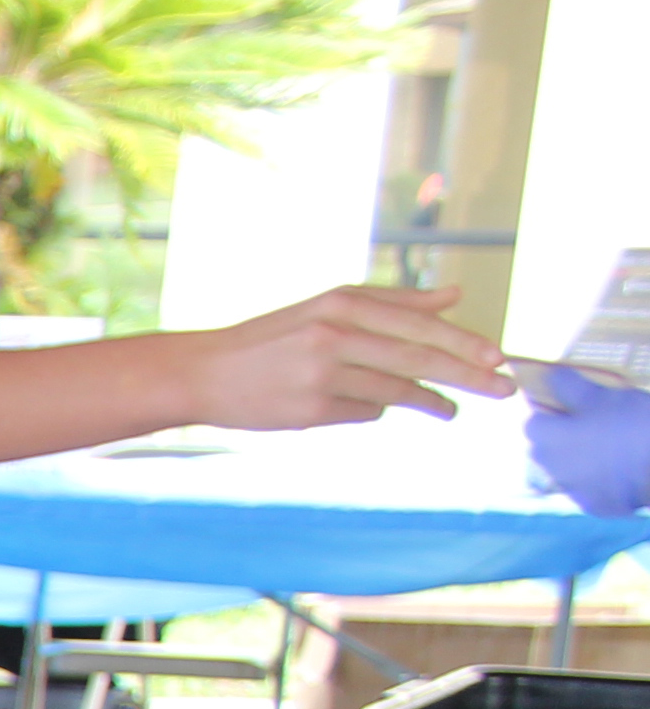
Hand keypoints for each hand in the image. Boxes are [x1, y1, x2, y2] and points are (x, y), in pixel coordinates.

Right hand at [181, 285, 512, 430]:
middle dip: (467, 374)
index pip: (419, 324)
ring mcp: (322, 373)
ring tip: (451, 411)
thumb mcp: (329, 307)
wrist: (204, 372)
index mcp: (343, 301)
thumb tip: (455, 296)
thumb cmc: (272, 339)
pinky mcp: (311, 408)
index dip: (465, 343)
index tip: (500, 357)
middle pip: (418, 357)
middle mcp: (335, 333)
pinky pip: (365, 412)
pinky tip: (377, 409)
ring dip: (432, 401)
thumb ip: (393, 302)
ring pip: (396, 390)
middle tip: (504, 389)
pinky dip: (375, 410)